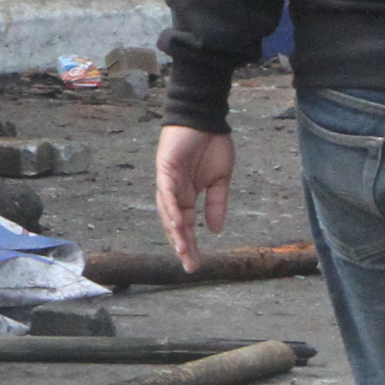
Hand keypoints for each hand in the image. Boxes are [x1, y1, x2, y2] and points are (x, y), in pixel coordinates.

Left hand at [154, 125, 234, 270]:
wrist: (206, 117)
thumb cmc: (211, 145)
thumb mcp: (219, 180)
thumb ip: (216, 204)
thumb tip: (214, 230)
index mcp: (186, 195)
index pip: (185, 226)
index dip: (190, 245)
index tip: (196, 265)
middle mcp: (174, 192)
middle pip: (174, 224)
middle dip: (182, 245)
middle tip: (190, 266)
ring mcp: (168, 180)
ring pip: (168, 212)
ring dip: (175, 232)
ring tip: (184, 251)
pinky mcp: (165, 168)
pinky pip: (167, 192)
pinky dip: (171, 207)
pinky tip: (177, 223)